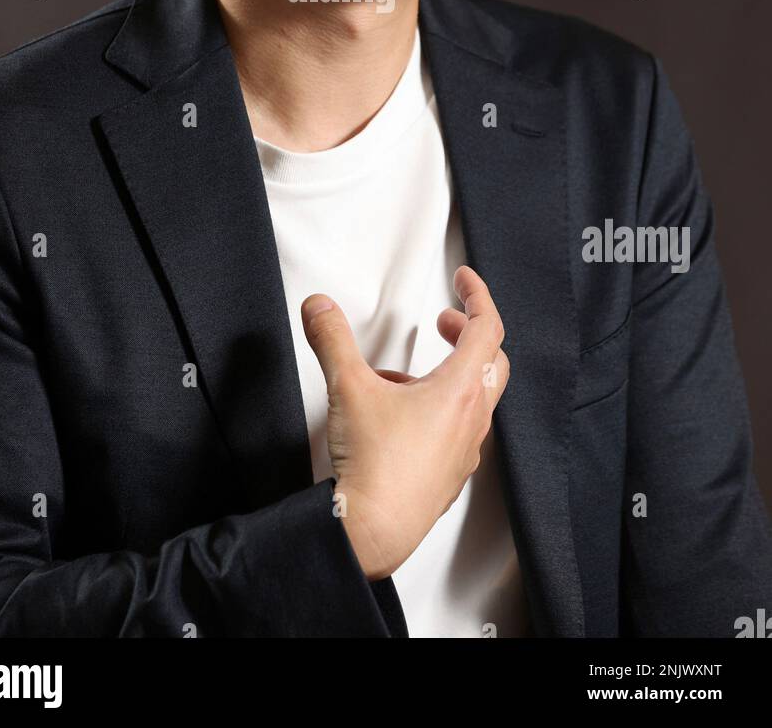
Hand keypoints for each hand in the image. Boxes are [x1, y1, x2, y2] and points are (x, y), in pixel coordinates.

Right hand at [301, 264, 509, 579]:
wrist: (371, 532)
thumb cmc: (374, 468)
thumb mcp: (347, 388)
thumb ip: (332, 339)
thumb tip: (320, 308)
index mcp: (460, 391)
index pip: (487, 328)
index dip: (478, 295)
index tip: (464, 279)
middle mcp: (471, 421)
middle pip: (492, 362)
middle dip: (469, 333)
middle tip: (445, 323)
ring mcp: (463, 452)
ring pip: (475, 398)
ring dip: (450, 374)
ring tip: (402, 375)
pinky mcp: (449, 475)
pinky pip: (457, 430)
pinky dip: (439, 409)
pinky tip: (399, 416)